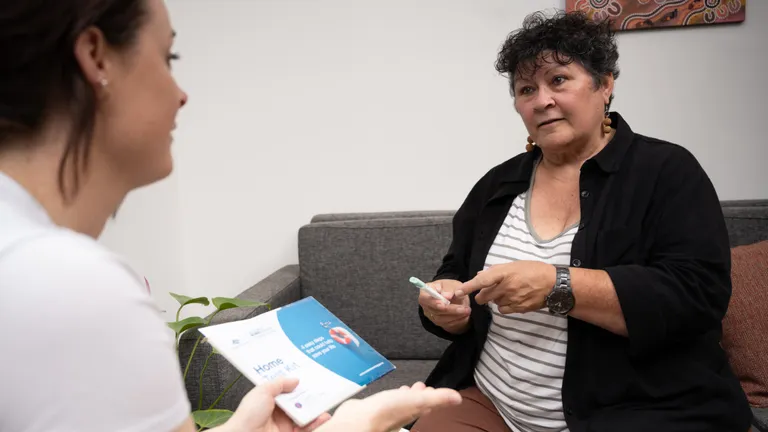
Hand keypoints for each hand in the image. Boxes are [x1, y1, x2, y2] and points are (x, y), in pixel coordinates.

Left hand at [224, 378, 329, 431]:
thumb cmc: (248, 415)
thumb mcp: (262, 391)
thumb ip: (279, 383)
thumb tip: (295, 380)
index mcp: (270, 399)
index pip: (288, 390)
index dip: (298, 384)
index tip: (311, 378)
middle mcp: (278, 411)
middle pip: (299, 401)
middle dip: (311, 396)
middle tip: (323, 389)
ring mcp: (285, 423)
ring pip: (305, 414)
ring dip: (316, 409)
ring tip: (326, 402)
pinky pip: (306, 428)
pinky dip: (316, 423)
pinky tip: (323, 417)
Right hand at [316, 382, 461, 431]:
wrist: (357, 422)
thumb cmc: (386, 414)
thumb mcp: (417, 401)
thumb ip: (437, 398)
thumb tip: (458, 398)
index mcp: (414, 411)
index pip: (427, 404)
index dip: (431, 396)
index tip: (432, 388)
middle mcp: (402, 414)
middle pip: (414, 404)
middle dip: (418, 394)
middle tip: (421, 386)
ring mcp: (387, 413)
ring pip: (399, 403)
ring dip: (404, 395)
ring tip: (406, 388)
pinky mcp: (372, 410)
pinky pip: (385, 402)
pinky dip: (389, 397)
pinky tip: (385, 395)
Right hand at [418, 279, 470, 333]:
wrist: (455, 297)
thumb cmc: (451, 288)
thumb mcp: (452, 284)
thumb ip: (449, 289)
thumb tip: (446, 296)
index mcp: (425, 292)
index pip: (424, 298)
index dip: (433, 302)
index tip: (444, 304)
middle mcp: (426, 304)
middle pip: (435, 310)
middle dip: (450, 310)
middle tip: (464, 308)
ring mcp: (431, 315)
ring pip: (441, 319)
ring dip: (456, 316)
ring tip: (467, 310)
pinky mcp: (438, 322)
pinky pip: (447, 324)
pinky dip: (457, 320)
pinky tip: (465, 315)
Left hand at [456, 261, 555, 313]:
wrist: (553, 284)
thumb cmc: (533, 270)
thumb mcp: (514, 265)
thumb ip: (495, 271)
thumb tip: (479, 275)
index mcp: (504, 273)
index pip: (481, 281)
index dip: (468, 287)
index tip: (457, 292)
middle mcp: (506, 287)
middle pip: (484, 297)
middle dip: (482, 296)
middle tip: (488, 291)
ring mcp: (512, 299)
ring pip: (493, 304)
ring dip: (496, 300)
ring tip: (508, 292)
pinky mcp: (518, 308)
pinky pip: (503, 310)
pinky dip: (504, 306)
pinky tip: (513, 299)